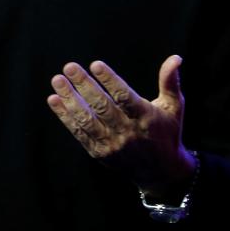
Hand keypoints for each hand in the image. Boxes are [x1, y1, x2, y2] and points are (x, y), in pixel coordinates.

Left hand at [47, 55, 195, 198]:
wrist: (161, 173)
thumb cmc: (166, 132)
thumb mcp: (173, 108)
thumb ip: (170, 82)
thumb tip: (176, 58)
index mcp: (146, 119)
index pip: (125, 98)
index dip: (110, 81)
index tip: (95, 64)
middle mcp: (128, 133)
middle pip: (102, 107)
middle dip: (84, 86)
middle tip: (69, 67)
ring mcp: (112, 144)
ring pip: (87, 120)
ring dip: (70, 99)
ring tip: (57, 80)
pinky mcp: (99, 153)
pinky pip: (79, 132)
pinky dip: (65, 116)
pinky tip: (54, 100)